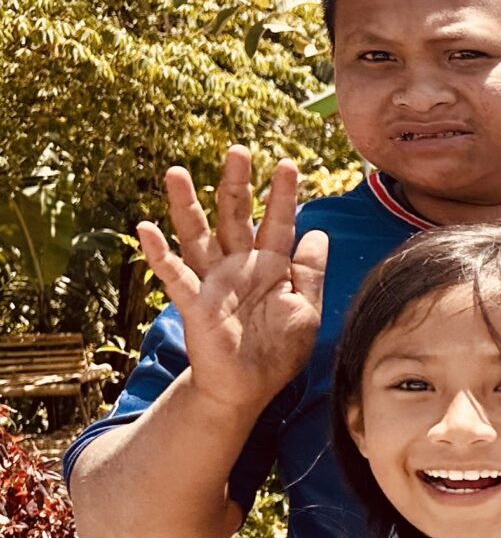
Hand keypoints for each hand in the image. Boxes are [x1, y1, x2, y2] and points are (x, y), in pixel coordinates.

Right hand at [133, 150, 325, 411]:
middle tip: (237, 150)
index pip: (278, 223)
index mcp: (270, 266)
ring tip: (175, 172)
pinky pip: (173, 275)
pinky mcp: (193, 303)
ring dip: (184, 205)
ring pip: (197, 235)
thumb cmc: (278, 349)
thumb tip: (318, 233)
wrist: (249, 387)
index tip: (288, 163)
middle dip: (235, 184)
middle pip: (234, 217)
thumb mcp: (305, 308)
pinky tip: (145, 229)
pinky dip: (159, 254)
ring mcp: (213, 281)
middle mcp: (238, 266)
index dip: (283, 195)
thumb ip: (310, 272)